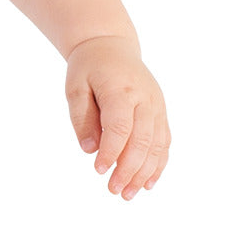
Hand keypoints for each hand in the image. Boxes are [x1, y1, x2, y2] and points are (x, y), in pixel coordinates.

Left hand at [65, 35, 170, 198]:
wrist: (111, 46)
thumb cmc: (88, 68)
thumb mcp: (75, 87)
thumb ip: (81, 118)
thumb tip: (89, 149)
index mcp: (121, 90)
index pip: (120, 127)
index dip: (111, 151)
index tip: (99, 170)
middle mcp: (145, 99)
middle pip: (141, 140)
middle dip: (128, 169)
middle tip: (113, 190)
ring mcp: (157, 106)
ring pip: (157, 145)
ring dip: (144, 172)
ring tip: (128, 193)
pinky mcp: (161, 112)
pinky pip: (164, 141)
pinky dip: (158, 164)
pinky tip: (148, 183)